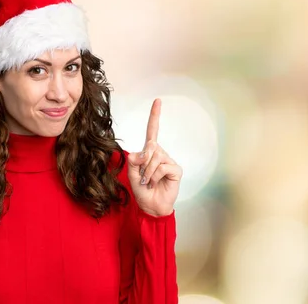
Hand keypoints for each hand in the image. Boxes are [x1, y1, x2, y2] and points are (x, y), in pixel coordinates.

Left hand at [127, 99, 181, 216]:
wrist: (151, 206)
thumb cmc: (142, 190)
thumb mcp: (131, 174)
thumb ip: (133, 161)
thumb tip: (139, 153)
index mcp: (149, 152)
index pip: (153, 130)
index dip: (154, 116)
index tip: (158, 101)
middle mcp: (160, 153)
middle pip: (150, 147)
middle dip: (142, 163)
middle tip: (143, 177)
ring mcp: (169, 161)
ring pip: (155, 158)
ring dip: (147, 172)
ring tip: (149, 182)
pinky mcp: (175, 169)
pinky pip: (162, 167)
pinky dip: (155, 176)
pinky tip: (156, 183)